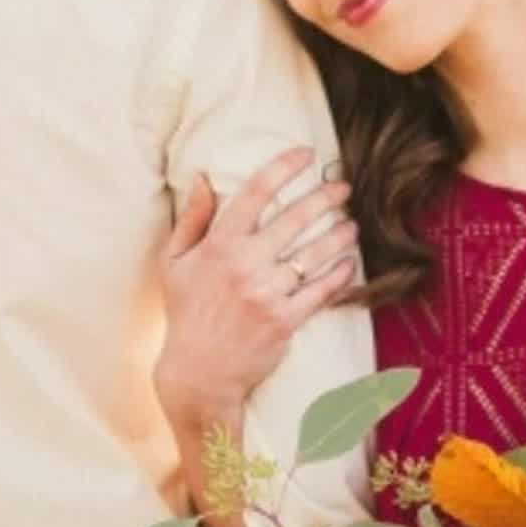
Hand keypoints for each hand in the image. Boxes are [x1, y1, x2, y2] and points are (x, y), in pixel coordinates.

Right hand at [154, 147, 361, 431]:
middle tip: (343, 187)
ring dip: (340, 234)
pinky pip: (322, 290)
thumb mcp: (174, 262)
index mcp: (218, 245)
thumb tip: (202, 177)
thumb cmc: (186, 312)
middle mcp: (245, 264)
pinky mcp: (285, 320)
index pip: (256, 193)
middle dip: (325, 197)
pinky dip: (340, 274)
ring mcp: (267, 292)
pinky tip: (350, 262)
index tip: (307, 153)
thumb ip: (191, 218)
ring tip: (351, 225)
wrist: (198, 372)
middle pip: (295, 218)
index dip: (284, 167)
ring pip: (315, 253)